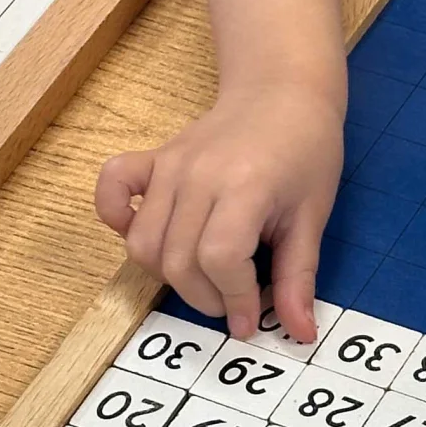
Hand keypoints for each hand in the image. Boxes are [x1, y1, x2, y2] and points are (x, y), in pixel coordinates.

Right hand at [96, 79, 342, 342]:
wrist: (282, 91)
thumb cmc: (306, 151)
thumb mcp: (313, 215)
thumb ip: (299, 277)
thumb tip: (300, 335)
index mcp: (244, 185)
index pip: (219, 258)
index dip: (234, 299)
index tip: (250, 318)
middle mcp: (197, 174)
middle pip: (177, 259)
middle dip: (205, 298)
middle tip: (233, 301)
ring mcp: (169, 165)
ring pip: (142, 242)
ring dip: (169, 276)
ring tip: (205, 276)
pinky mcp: (153, 159)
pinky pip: (111, 190)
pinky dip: (116, 219)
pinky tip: (146, 234)